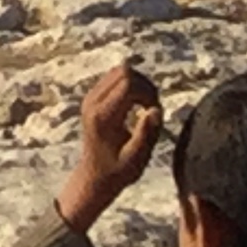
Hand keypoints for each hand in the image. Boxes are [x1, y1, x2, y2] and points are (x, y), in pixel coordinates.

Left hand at [56, 60, 163, 233]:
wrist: (94, 176)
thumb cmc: (118, 171)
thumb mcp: (136, 159)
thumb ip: (146, 134)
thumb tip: (155, 109)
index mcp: (102, 116)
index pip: (128, 84)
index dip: (148, 93)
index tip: (154, 112)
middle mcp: (92, 102)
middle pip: (124, 71)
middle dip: (145, 86)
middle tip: (152, 109)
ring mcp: (90, 98)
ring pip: (119, 70)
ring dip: (139, 84)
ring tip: (146, 107)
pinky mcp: (93, 97)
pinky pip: (114, 77)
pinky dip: (131, 85)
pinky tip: (137, 105)